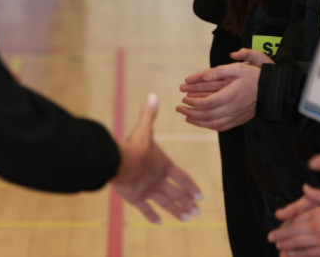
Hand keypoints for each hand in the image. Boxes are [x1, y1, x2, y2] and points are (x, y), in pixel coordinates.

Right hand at [113, 94, 201, 223]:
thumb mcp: (143, 129)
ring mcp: (148, 191)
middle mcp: (159, 180)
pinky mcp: (136, 198)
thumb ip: (149, 114)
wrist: (119, 162)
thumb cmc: (133, 146)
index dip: (191, 187)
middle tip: (196, 213)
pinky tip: (159, 223)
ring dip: (177, 211)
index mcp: (164, 165)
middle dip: (187, 203)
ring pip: (166, 203)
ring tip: (188, 219)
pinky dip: (153, 216)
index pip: (182, 177)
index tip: (200, 196)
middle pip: (176, 194)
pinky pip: (146, 209)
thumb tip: (153, 96)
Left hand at [176, 57, 265, 130]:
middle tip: (179, 108)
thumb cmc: (254, 77)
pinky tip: (201, 123)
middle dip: (190, 112)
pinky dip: (209, 126)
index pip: (206, 103)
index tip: (184, 97)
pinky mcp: (239, 121)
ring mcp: (236, 117)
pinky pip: (221, 127)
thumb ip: (219, 71)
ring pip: (212, 124)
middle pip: (206, 115)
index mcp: (231, 95)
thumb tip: (203, 75)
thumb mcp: (238, 68)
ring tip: (186, 116)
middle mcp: (232, 109)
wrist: (273, 91)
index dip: (193, 102)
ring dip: (197, 121)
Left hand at [268, 187, 319, 256]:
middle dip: (280, 235)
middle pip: (293, 231)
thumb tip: (304, 187)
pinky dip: (298, 255)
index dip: (286, 222)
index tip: (279, 225)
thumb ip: (317, 194)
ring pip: (298, 243)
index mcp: (317, 213)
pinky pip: (309, 254)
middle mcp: (316, 227)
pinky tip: (291, 254)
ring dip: (286, 245)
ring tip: (278, 246)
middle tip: (271, 237)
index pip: (296, 218)